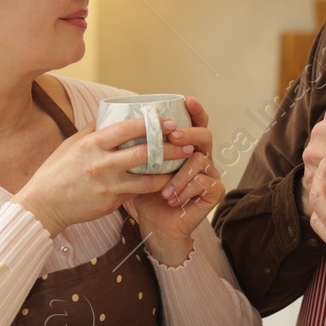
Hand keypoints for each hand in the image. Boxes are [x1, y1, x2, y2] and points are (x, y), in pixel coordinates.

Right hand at [12, 117, 171, 235]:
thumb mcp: (71, 144)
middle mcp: (100, 163)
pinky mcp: (111, 202)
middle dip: (168, 147)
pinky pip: (138, 193)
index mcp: (91, 144)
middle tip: (187, 143)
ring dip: (168, 171)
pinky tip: (167, 182)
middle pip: (143, 153)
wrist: (43, 206)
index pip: (125, 128)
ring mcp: (107, 184)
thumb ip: (93, 129)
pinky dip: (154, 187)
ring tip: (185, 164)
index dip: (150, 124)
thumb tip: (109, 112)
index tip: (169, 122)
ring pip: (146, 177)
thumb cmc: (56, 172)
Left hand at [128, 97, 222, 265]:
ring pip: (200, 161)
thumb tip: (111, 121)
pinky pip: (203, 183)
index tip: (186, 99)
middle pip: (204, 136)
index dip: (194, 110)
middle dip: (189, 134)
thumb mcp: (138, 167)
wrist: (156, 226)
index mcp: (185, 147)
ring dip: (180, 174)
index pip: (194, 122)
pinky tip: (171, 199)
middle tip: (174, 137)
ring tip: (164, 190)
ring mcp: (210, 173)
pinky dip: (184, 190)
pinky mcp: (215, 191)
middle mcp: (201, 156)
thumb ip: (135, 146)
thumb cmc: (146, 195)